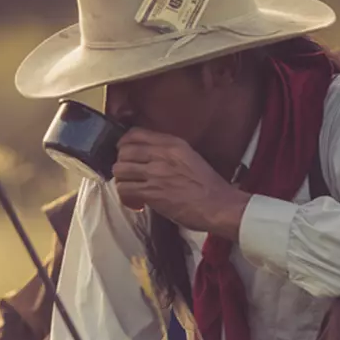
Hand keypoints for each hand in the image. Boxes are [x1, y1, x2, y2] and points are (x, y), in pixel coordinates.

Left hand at [111, 129, 249, 237]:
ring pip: (120, 170)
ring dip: (122, 181)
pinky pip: (125, 189)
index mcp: (173, 144)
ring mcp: (156, 172)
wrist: (219, 205)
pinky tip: (137, 203)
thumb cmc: (208, 186)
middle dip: (121, 163)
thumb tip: (149, 156)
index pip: (136, 133)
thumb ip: (169, 153)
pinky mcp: (152, 192)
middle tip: (128, 174)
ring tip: (131, 189)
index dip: (124, 143)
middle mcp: (162, 154)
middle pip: (124, 151)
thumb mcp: (190, 157)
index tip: (123, 151)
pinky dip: (126, 197)